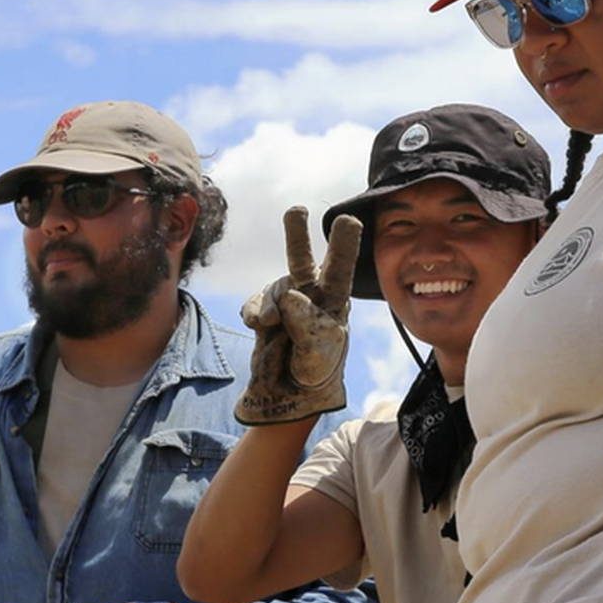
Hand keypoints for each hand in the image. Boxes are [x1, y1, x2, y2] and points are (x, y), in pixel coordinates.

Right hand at [237, 207, 360, 425]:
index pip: (341, 268)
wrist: (289, 391)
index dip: (344, 244)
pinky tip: (260, 328)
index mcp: (335, 298)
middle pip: (302, 259)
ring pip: (273, 289)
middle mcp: (310, 292)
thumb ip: (306, 322)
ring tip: (272, 328)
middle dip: (297, 234)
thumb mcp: (320, 350)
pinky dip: (253, 316)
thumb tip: (288, 293)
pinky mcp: (262, 309)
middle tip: (297, 210)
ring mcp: (284, 298)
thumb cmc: (316, 368)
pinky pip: (253, 306)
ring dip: (269, 310)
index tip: (349, 221)